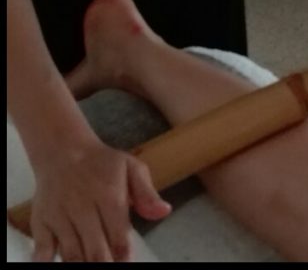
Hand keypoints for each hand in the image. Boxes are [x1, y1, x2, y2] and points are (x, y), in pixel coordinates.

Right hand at [29, 135, 169, 261]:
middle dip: (105, 264)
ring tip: (93, 267)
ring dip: (82, 264)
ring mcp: (60, 217)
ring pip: (71, 254)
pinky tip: (58, 263)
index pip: (118, 235)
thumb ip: (147, 193)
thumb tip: (165, 212)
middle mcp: (83, 208)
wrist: (63, 151)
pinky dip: (48, 261)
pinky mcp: (40, 223)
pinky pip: (42, 250)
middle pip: (94, 249)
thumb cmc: (102, 164)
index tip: (127, 262)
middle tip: (112, 266)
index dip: (123, 255)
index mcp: (110, 196)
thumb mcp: (131, 168)